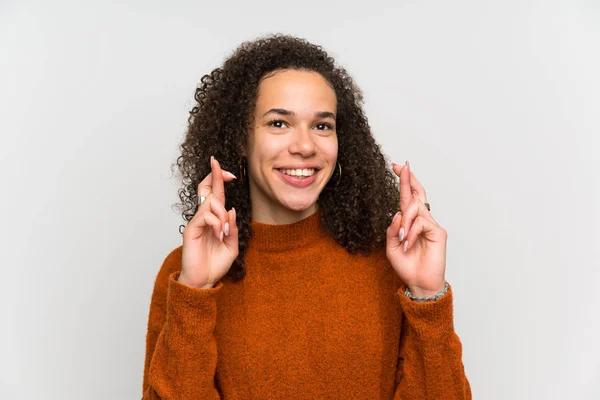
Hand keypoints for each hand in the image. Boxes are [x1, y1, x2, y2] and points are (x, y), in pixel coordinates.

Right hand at [179, 156, 238, 288]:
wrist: (204, 281)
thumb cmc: (215, 264)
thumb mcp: (232, 245)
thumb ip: (233, 228)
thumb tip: (231, 210)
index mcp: (214, 219)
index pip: (215, 194)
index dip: (220, 180)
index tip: (230, 174)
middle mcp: (204, 217)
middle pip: (206, 188)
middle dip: (215, 175)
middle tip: (222, 168)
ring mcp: (196, 222)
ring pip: (210, 202)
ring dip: (222, 214)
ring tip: (225, 233)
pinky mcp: (191, 229)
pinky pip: (205, 216)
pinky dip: (216, 224)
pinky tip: (219, 236)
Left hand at [385, 161, 446, 297]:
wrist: (419, 283)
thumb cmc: (407, 266)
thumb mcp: (391, 246)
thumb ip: (392, 229)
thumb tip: (396, 213)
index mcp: (410, 222)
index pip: (408, 198)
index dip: (404, 182)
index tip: (396, 167)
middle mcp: (422, 220)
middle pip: (416, 194)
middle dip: (407, 179)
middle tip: (401, 167)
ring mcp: (431, 225)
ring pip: (415, 208)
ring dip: (404, 222)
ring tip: (401, 238)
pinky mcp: (438, 232)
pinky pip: (421, 223)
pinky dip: (411, 232)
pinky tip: (408, 243)